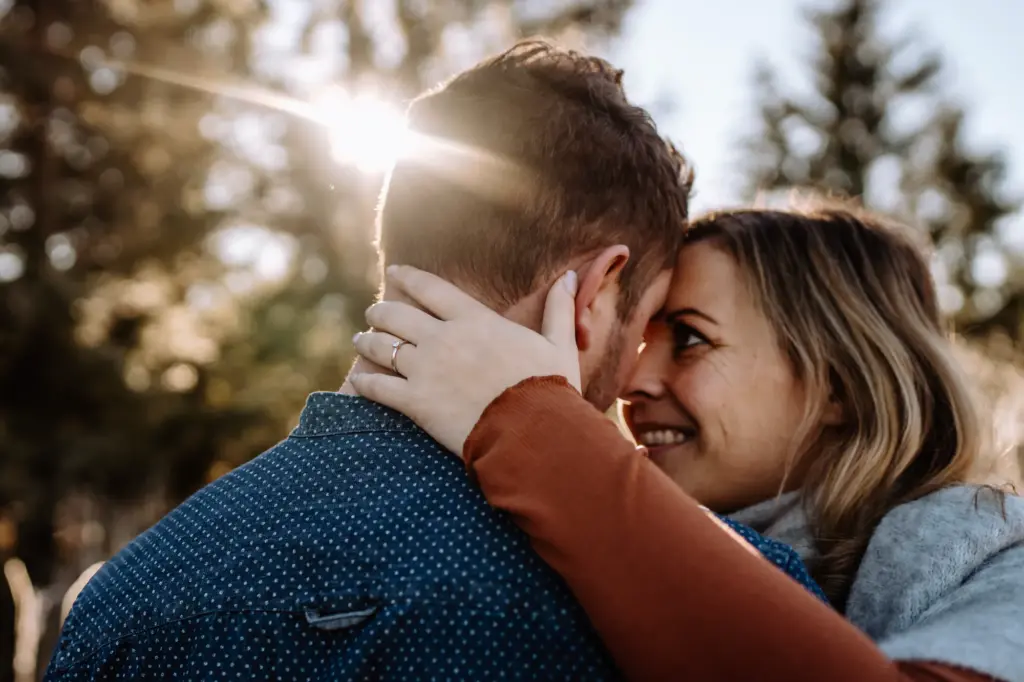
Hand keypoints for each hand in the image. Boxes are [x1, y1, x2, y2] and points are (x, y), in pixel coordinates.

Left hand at [350, 265, 580, 455]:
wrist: (534, 432)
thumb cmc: (550, 388)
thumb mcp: (559, 344)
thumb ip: (559, 309)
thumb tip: (571, 278)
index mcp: (475, 320)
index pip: (431, 289)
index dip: (408, 278)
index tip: (393, 272)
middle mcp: (444, 338)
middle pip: (397, 314)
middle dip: (380, 311)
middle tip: (372, 312)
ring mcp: (426, 369)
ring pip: (382, 346)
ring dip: (367, 341)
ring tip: (360, 340)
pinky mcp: (416, 402)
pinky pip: (378, 387)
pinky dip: (364, 381)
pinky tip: (356, 380)